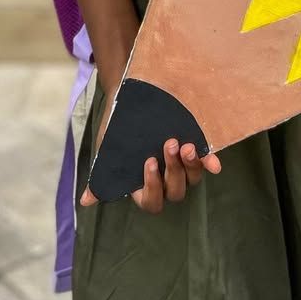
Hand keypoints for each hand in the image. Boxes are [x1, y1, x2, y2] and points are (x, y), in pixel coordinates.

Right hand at [79, 94, 220, 211]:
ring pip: (192, 179)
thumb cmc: (118, 129)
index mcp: (144, 186)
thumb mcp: (108, 152)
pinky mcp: (196, 151)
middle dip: (173, 170)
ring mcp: (182, 167)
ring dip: (191, 165)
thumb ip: (102, 175)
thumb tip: (85, 201)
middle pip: (175, 191)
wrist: (133, 98)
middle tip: (169, 144)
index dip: (152, 186)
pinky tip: (215, 162)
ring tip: (186, 144)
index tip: (149, 162)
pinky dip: (211, 163)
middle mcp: (166, 180)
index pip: (152, 201)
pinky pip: (207, 163)